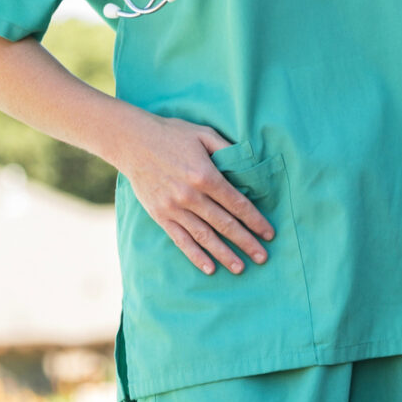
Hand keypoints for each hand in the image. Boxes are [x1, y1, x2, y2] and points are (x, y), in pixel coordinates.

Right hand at [106, 109, 274, 275]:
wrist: (132, 142)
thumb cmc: (172, 134)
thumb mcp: (204, 134)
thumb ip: (227, 149)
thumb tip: (249, 164)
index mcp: (205, 175)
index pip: (237, 204)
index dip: (255, 220)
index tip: (269, 233)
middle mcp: (191, 195)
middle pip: (225, 224)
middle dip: (246, 242)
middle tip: (263, 258)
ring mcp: (174, 208)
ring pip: (205, 236)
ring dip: (224, 254)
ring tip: (240, 268)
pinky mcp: (160, 216)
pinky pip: (181, 240)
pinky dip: (195, 255)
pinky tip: (209, 268)